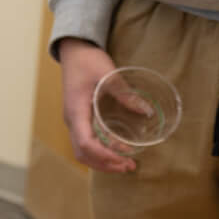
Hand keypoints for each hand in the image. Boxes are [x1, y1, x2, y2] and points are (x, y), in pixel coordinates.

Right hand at [58, 40, 136, 173]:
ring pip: (82, 152)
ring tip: (123, 165)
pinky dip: (99, 153)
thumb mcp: (107, 74)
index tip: (125, 158)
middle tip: (129, 167)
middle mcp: (72, 121)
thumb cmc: (87, 61)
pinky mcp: (78, 119)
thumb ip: (125, 94)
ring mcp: (73, 121)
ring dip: (102, 162)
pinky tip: (114, 152)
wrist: (73, 52)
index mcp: (76, 112)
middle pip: (83, 154)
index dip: (105, 155)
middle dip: (105, 164)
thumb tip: (146, 111)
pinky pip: (85, 144)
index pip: (86, 144)